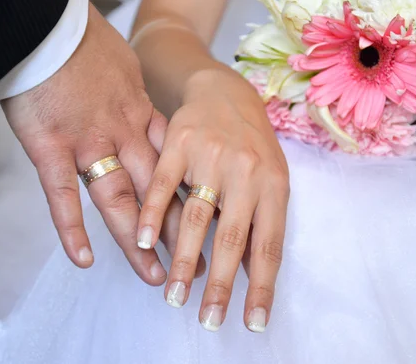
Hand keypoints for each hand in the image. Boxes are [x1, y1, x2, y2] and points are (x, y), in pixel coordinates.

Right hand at [1, 4, 187, 284]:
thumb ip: (133, 93)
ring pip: (119, 201)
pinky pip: (62, 195)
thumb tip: (139, 102)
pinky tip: (84, 259)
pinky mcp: (49, 146)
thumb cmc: (82, 40)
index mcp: (139, 115)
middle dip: (176, 230)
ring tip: (157, 276)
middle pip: (156, 191)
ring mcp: (86, 143)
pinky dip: (71, 228)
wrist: (47, 22)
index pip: (172, 166)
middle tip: (198, 263)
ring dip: (138, 241)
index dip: (188, 197)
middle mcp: (121, 134)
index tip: (207, 222)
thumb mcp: (123, 66)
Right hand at [137, 67, 289, 331]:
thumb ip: (260, 222)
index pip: (269, 246)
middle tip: (209, 320)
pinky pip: (164, 184)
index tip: (254, 323)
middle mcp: (247, 171)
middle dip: (220, 285)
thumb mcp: (270, 179)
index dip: (262, 287)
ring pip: (196, 215)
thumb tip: (253, 274)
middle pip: (232, 237)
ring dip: (182, 259)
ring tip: (173, 294)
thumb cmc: (253, 143)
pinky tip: (141, 242)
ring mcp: (212, 156)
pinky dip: (151, 214)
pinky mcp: (180, 142)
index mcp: (274, 185)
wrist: (226, 92)